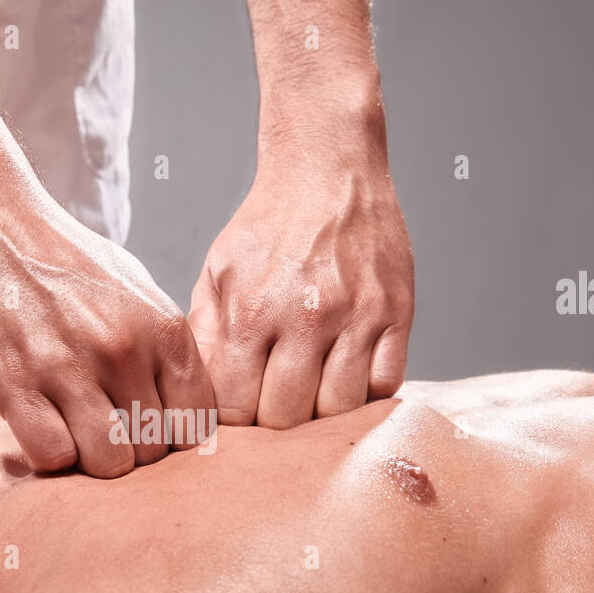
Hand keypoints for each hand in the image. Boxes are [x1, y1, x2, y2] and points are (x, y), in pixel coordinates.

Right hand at [0, 186, 214, 477]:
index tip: (149, 435)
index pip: (197, 425)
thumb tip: (186, 408)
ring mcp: (69, 368)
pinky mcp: (14, 383)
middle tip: (104, 436)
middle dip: (131, 454)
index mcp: (163, 329)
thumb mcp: (136, 290)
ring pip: (107, 463)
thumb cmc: (62, 258)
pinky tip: (40, 431)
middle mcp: (123, 350)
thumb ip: (164, 348)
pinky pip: (52, 455)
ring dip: (90, 462)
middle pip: (153, 453)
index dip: (174, 441)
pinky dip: (49, 457)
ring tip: (73, 436)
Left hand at [188, 139, 412, 427]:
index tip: (238, 413)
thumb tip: (197, 396)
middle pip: (287, 418)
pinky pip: (385, 385)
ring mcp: (356, 317)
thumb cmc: (267, 226)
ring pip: (338, 411)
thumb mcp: (216, 273)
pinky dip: (364, 394)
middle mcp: (305, 318)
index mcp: (251, 311)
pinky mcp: (396, 313)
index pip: (236, 407)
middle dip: (273, 425)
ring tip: (309, 395)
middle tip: (271, 408)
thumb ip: (205, 337)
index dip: (233, 422)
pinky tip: (346, 377)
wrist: (327, 168)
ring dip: (320, 415)